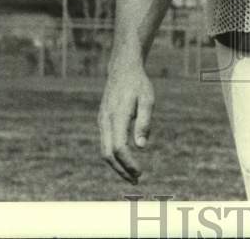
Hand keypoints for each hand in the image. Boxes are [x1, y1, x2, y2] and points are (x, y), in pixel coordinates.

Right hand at [98, 55, 155, 183]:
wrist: (122, 69)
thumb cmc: (138, 83)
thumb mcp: (147, 99)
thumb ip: (144, 122)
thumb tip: (141, 147)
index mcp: (117, 115)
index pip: (119, 147)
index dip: (128, 163)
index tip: (140, 172)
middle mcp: (105, 120)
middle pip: (108, 154)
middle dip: (121, 170)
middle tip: (136, 180)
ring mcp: (101, 121)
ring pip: (104, 150)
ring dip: (117, 166)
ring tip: (133, 175)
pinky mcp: (102, 121)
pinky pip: (105, 143)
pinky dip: (114, 156)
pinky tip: (126, 161)